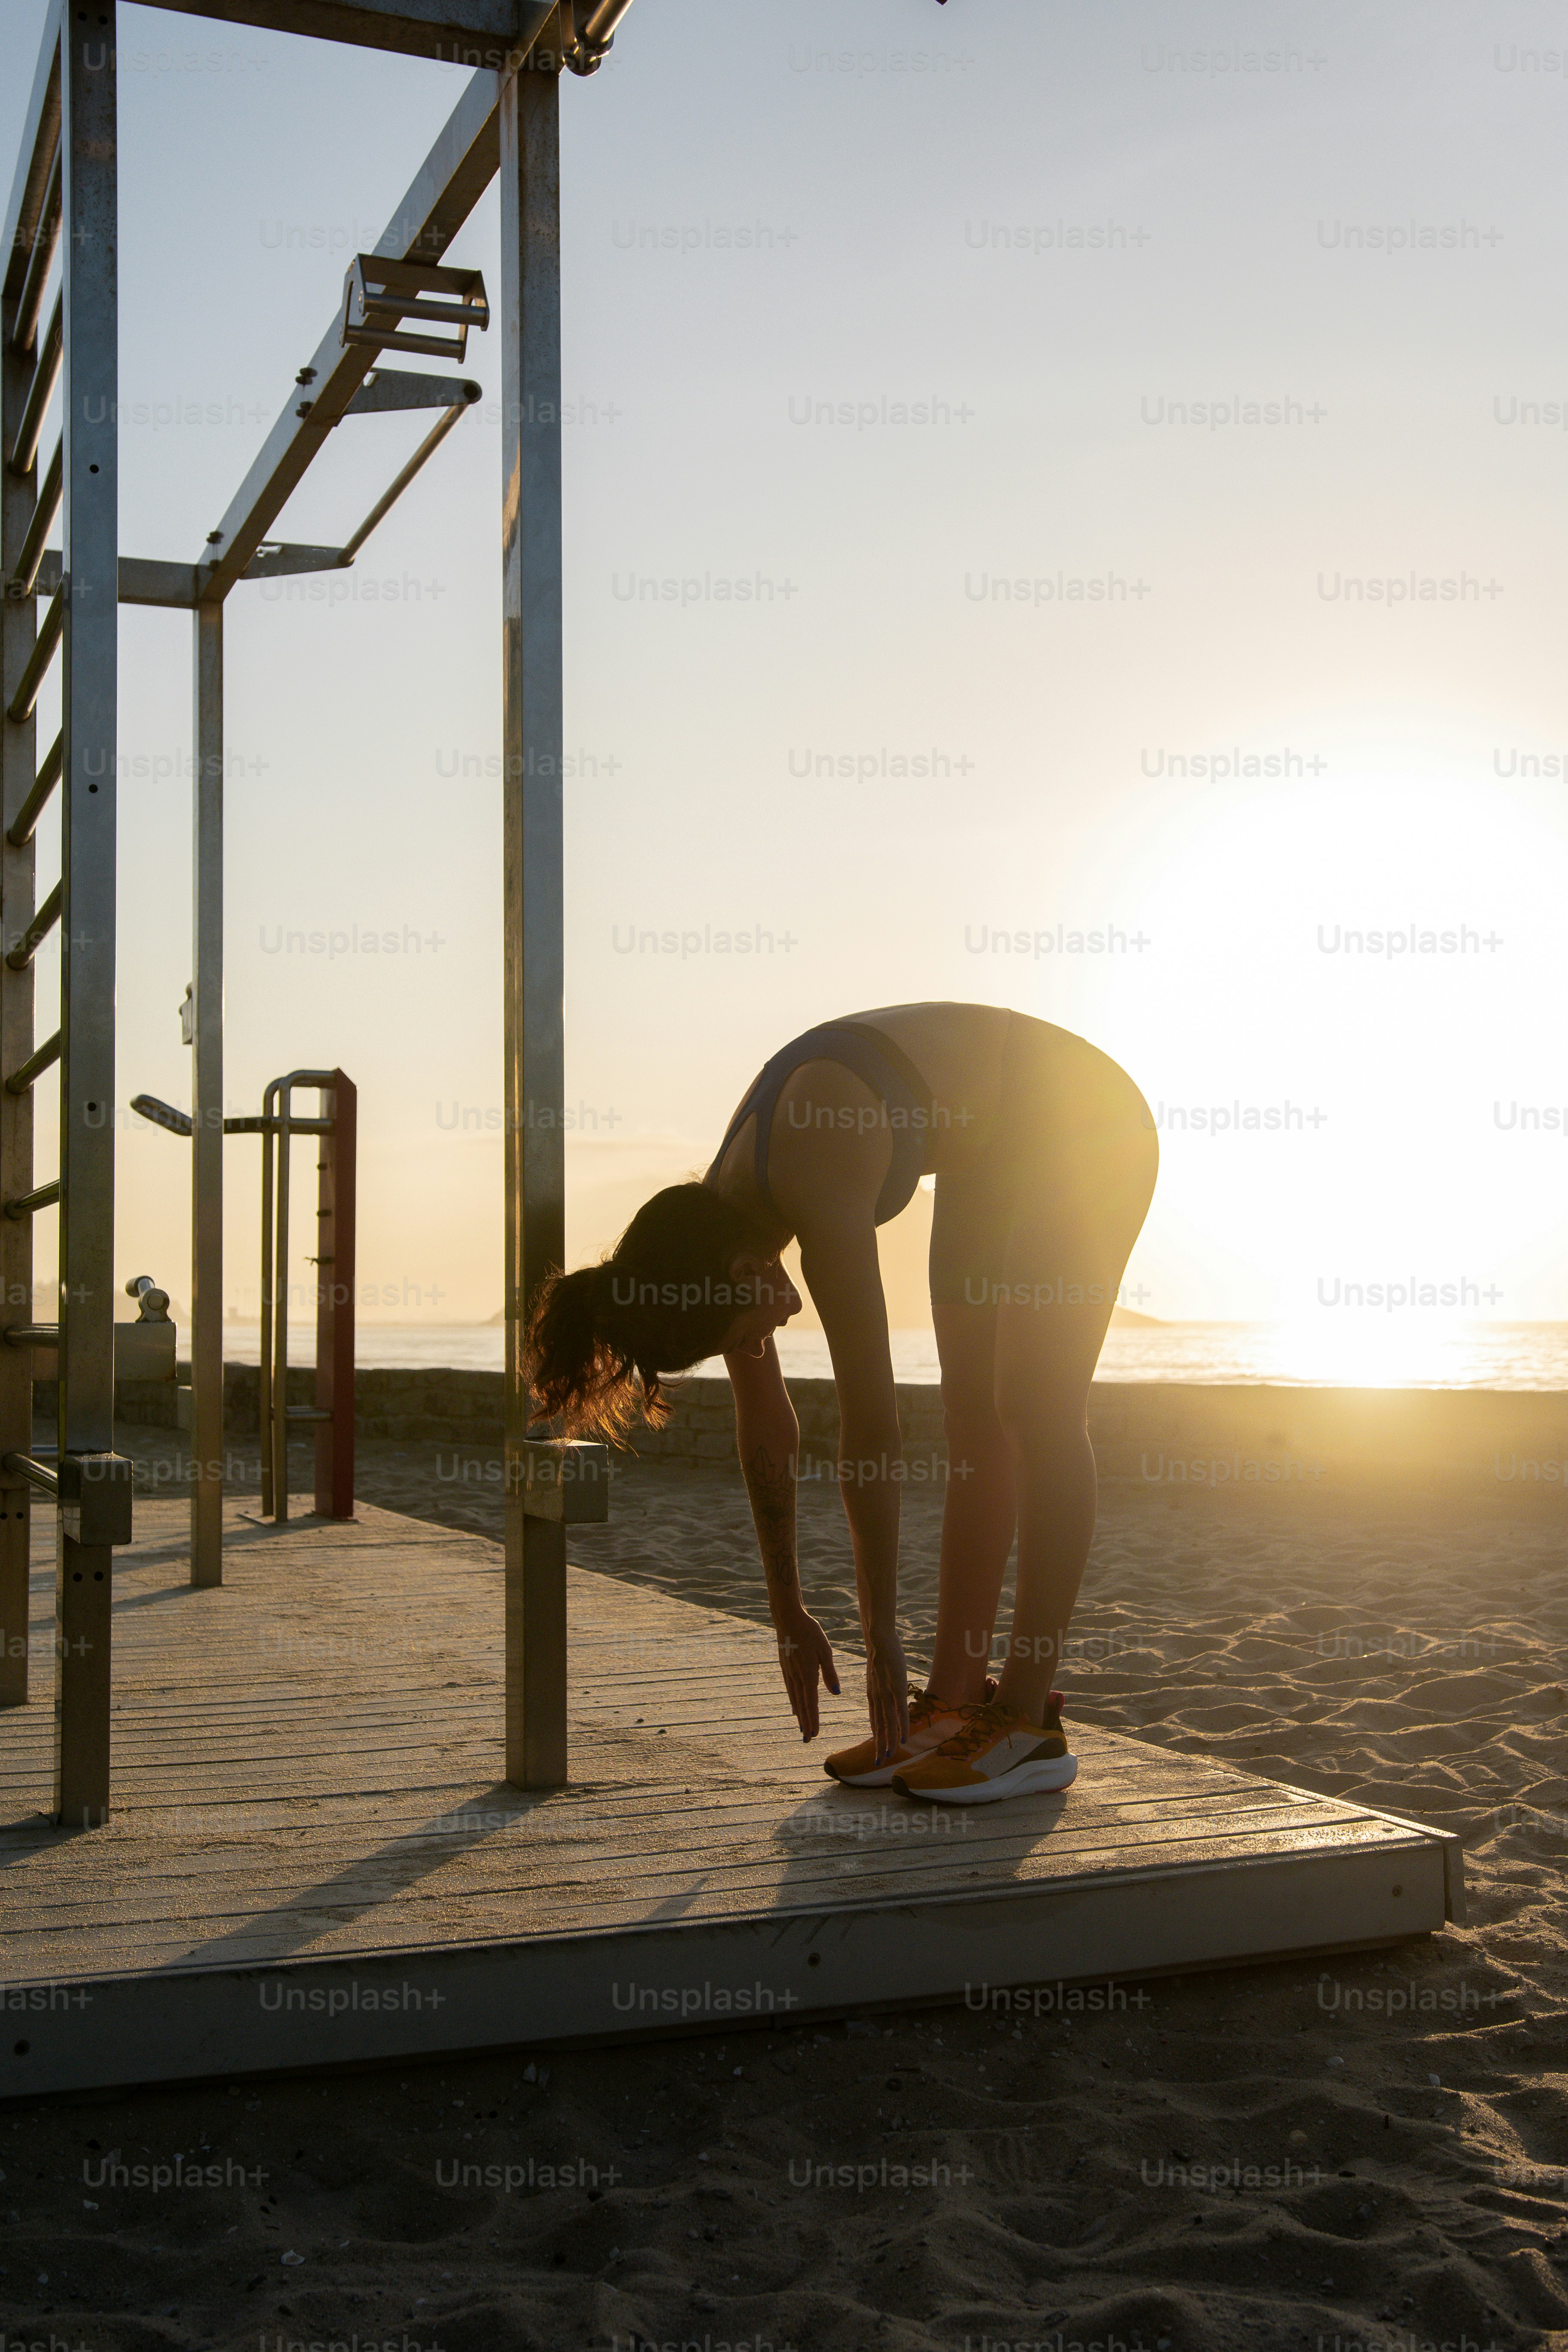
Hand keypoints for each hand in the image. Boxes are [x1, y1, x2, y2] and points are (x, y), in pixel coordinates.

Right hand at [774, 1608, 840, 1741]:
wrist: (788, 1618)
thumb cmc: (810, 1632)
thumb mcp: (824, 1650)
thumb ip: (829, 1672)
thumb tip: (836, 1693)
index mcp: (808, 1673)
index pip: (811, 1702)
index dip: (813, 1719)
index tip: (814, 1734)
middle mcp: (796, 1677)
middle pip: (801, 1705)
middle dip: (805, 1723)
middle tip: (807, 1740)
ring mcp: (788, 1672)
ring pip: (794, 1699)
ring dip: (799, 1715)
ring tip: (801, 1728)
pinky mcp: (785, 1667)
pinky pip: (790, 1689)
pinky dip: (793, 1702)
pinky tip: (795, 1707)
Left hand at [864, 1630, 909, 1763]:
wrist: (878, 1638)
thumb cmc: (881, 1650)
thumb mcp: (879, 1670)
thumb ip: (882, 1682)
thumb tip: (888, 1686)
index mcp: (873, 1694)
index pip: (875, 1719)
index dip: (877, 1735)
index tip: (877, 1748)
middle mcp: (877, 1697)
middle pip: (879, 1726)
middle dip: (879, 1745)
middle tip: (878, 1763)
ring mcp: (887, 1694)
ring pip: (888, 1724)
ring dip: (889, 1742)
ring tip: (889, 1757)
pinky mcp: (897, 1689)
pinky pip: (900, 1712)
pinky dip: (902, 1728)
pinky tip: (905, 1739)